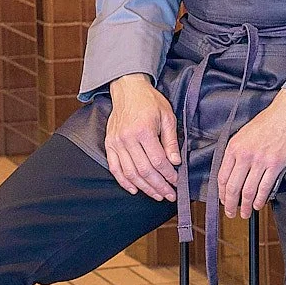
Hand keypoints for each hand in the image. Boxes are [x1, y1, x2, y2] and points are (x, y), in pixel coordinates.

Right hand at [105, 75, 180, 199]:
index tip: (176, 182)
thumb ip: (170, 140)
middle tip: (169, 195)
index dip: (168, 174)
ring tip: (156, 195)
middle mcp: (127, 138)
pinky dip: (124, 182)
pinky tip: (134, 189)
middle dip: (158, 185)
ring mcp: (116, 143)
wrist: (128, 89)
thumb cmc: (149, 101)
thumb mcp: (167, 116)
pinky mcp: (109, 144)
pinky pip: (115, 168)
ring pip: (130, 173)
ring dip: (144, 187)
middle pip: (144, 170)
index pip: (157, 160)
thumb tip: (175, 162)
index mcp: (143, 130)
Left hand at [217, 89, 285, 216]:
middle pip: (233, 187)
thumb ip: (237, 151)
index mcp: (234, 148)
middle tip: (231, 214)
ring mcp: (260, 161)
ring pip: (248, 191)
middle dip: (230, 205)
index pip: (222, 177)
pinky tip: (259, 205)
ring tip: (246, 214)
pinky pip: (264, 187)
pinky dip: (260, 200)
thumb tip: (232, 171)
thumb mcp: (243, 134)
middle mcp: (245, 155)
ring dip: (246, 206)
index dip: (222, 193)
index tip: (223, 201)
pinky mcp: (275, 164)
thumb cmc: (267, 121)